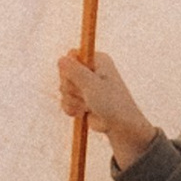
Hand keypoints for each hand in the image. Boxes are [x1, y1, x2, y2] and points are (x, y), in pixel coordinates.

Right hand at [56, 47, 154, 164]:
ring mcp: (85, 85)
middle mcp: (91, 70)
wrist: (119, 125)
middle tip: (86, 95)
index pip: (71, 55)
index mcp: (97, 60)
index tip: (79, 79)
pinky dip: (71, 108)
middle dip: (72, 88)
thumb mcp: (92, 84)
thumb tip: (61, 59)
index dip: (70, 68)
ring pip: (63, 88)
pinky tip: (82, 112)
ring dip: (73, 100)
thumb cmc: (111, 102)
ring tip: (88, 105)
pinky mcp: (81, 99)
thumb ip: (75, 71)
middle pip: (64, 73)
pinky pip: (65, 100)